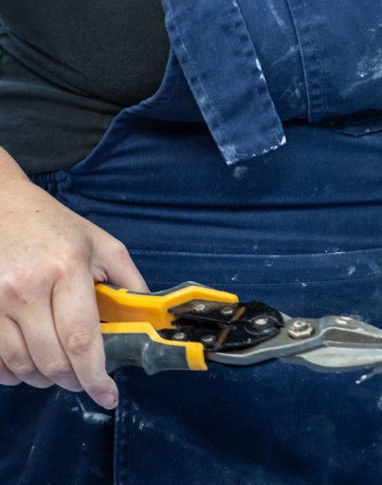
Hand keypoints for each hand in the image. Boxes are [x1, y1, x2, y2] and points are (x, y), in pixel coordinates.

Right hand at [0, 171, 146, 408]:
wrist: (3, 206)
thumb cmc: (55, 227)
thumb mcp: (101, 244)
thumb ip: (128, 281)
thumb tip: (147, 320)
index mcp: (67, 268)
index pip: (82, 339)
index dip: (96, 377)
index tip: (108, 395)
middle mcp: (28, 286)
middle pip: (52, 361)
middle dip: (74, 380)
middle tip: (84, 379)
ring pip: (22, 366)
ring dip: (44, 379)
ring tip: (58, 369)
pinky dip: (12, 373)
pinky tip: (28, 363)